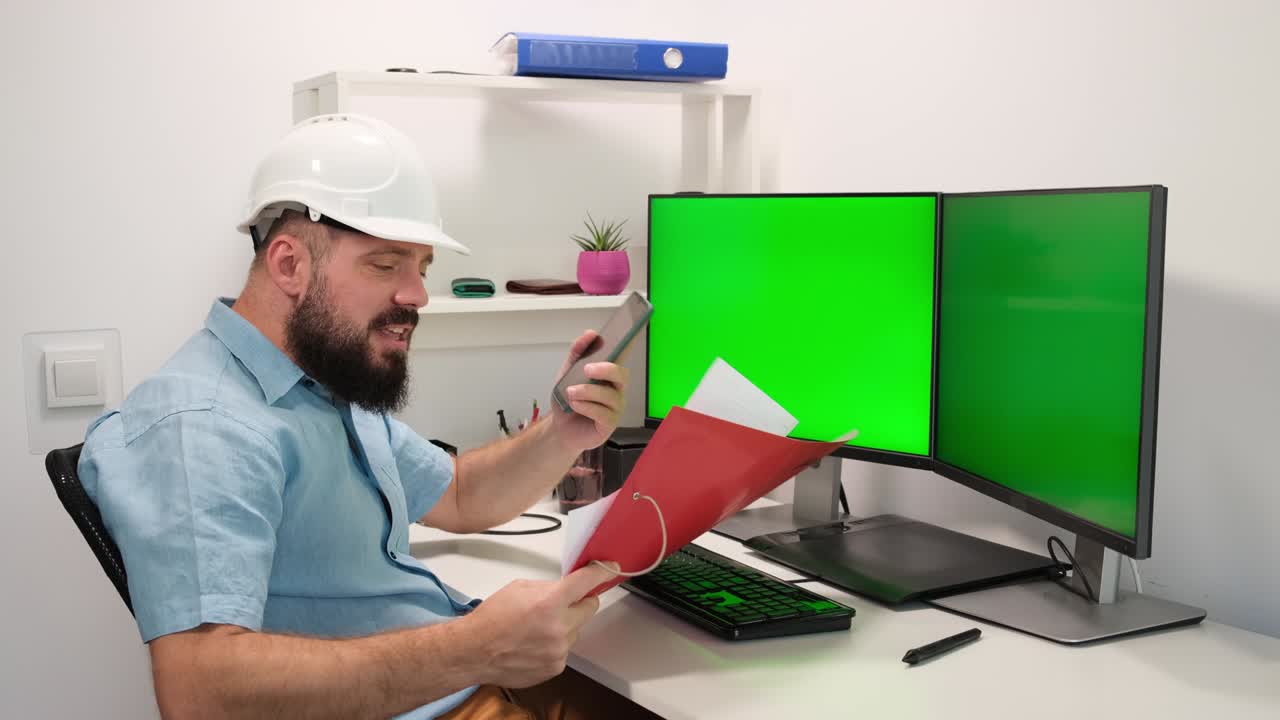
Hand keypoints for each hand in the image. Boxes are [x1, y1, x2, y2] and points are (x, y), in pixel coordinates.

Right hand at [460, 563, 617, 688]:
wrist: (474, 651)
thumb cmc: (491, 619)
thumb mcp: (520, 588)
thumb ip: (549, 587)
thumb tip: (566, 587)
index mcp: (550, 602)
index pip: (586, 582)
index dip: (601, 573)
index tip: (611, 568)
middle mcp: (559, 628)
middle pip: (589, 607)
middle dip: (580, 602)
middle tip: (563, 602)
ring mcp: (559, 650)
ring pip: (576, 630)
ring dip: (565, 626)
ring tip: (537, 628)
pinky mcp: (556, 667)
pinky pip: (565, 650)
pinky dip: (555, 644)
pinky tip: (534, 643)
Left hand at [549, 331, 629, 452]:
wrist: (560, 429)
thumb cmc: (568, 401)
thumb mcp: (567, 373)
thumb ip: (577, 353)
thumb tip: (590, 333)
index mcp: (608, 375)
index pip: (622, 356)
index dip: (627, 345)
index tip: (626, 334)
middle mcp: (616, 389)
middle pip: (622, 375)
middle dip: (606, 369)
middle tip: (587, 369)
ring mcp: (615, 408)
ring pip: (609, 395)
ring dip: (587, 391)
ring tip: (571, 392)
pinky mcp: (609, 424)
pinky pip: (603, 413)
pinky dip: (586, 407)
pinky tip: (575, 406)